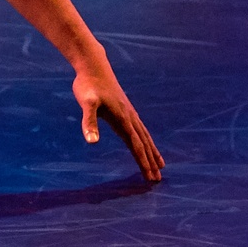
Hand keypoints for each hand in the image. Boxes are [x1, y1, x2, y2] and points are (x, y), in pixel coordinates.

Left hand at [73, 64, 164, 181]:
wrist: (93, 66)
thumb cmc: (88, 85)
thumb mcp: (86, 103)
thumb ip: (89, 122)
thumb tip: (92, 142)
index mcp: (123, 119)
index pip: (136, 146)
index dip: (143, 162)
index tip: (150, 178)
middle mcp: (130, 117)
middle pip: (144, 144)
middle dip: (151, 162)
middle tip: (158, 180)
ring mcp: (129, 112)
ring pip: (145, 136)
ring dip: (152, 152)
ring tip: (161, 165)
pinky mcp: (126, 108)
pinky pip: (140, 128)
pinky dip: (146, 139)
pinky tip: (146, 142)